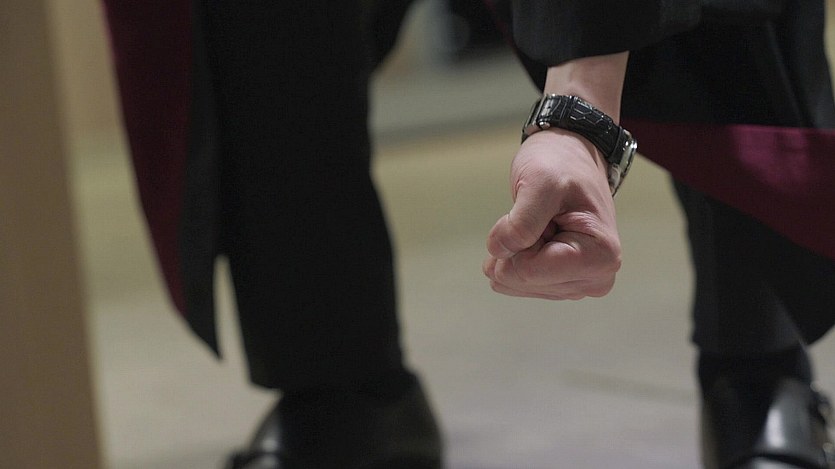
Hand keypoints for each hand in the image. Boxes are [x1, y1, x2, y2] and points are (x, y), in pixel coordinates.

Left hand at [483, 129, 621, 299]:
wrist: (569, 158)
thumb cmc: (562, 165)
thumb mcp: (540, 181)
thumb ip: (521, 221)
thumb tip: (500, 252)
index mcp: (600, 257)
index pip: (528, 271)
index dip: (516, 242)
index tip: (536, 213)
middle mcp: (595, 278)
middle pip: (521, 280)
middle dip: (516, 247)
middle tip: (539, 217)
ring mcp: (578, 284)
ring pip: (514, 284)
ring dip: (515, 251)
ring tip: (540, 224)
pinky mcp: (561, 284)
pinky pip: (515, 283)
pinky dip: (514, 257)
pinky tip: (534, 236)